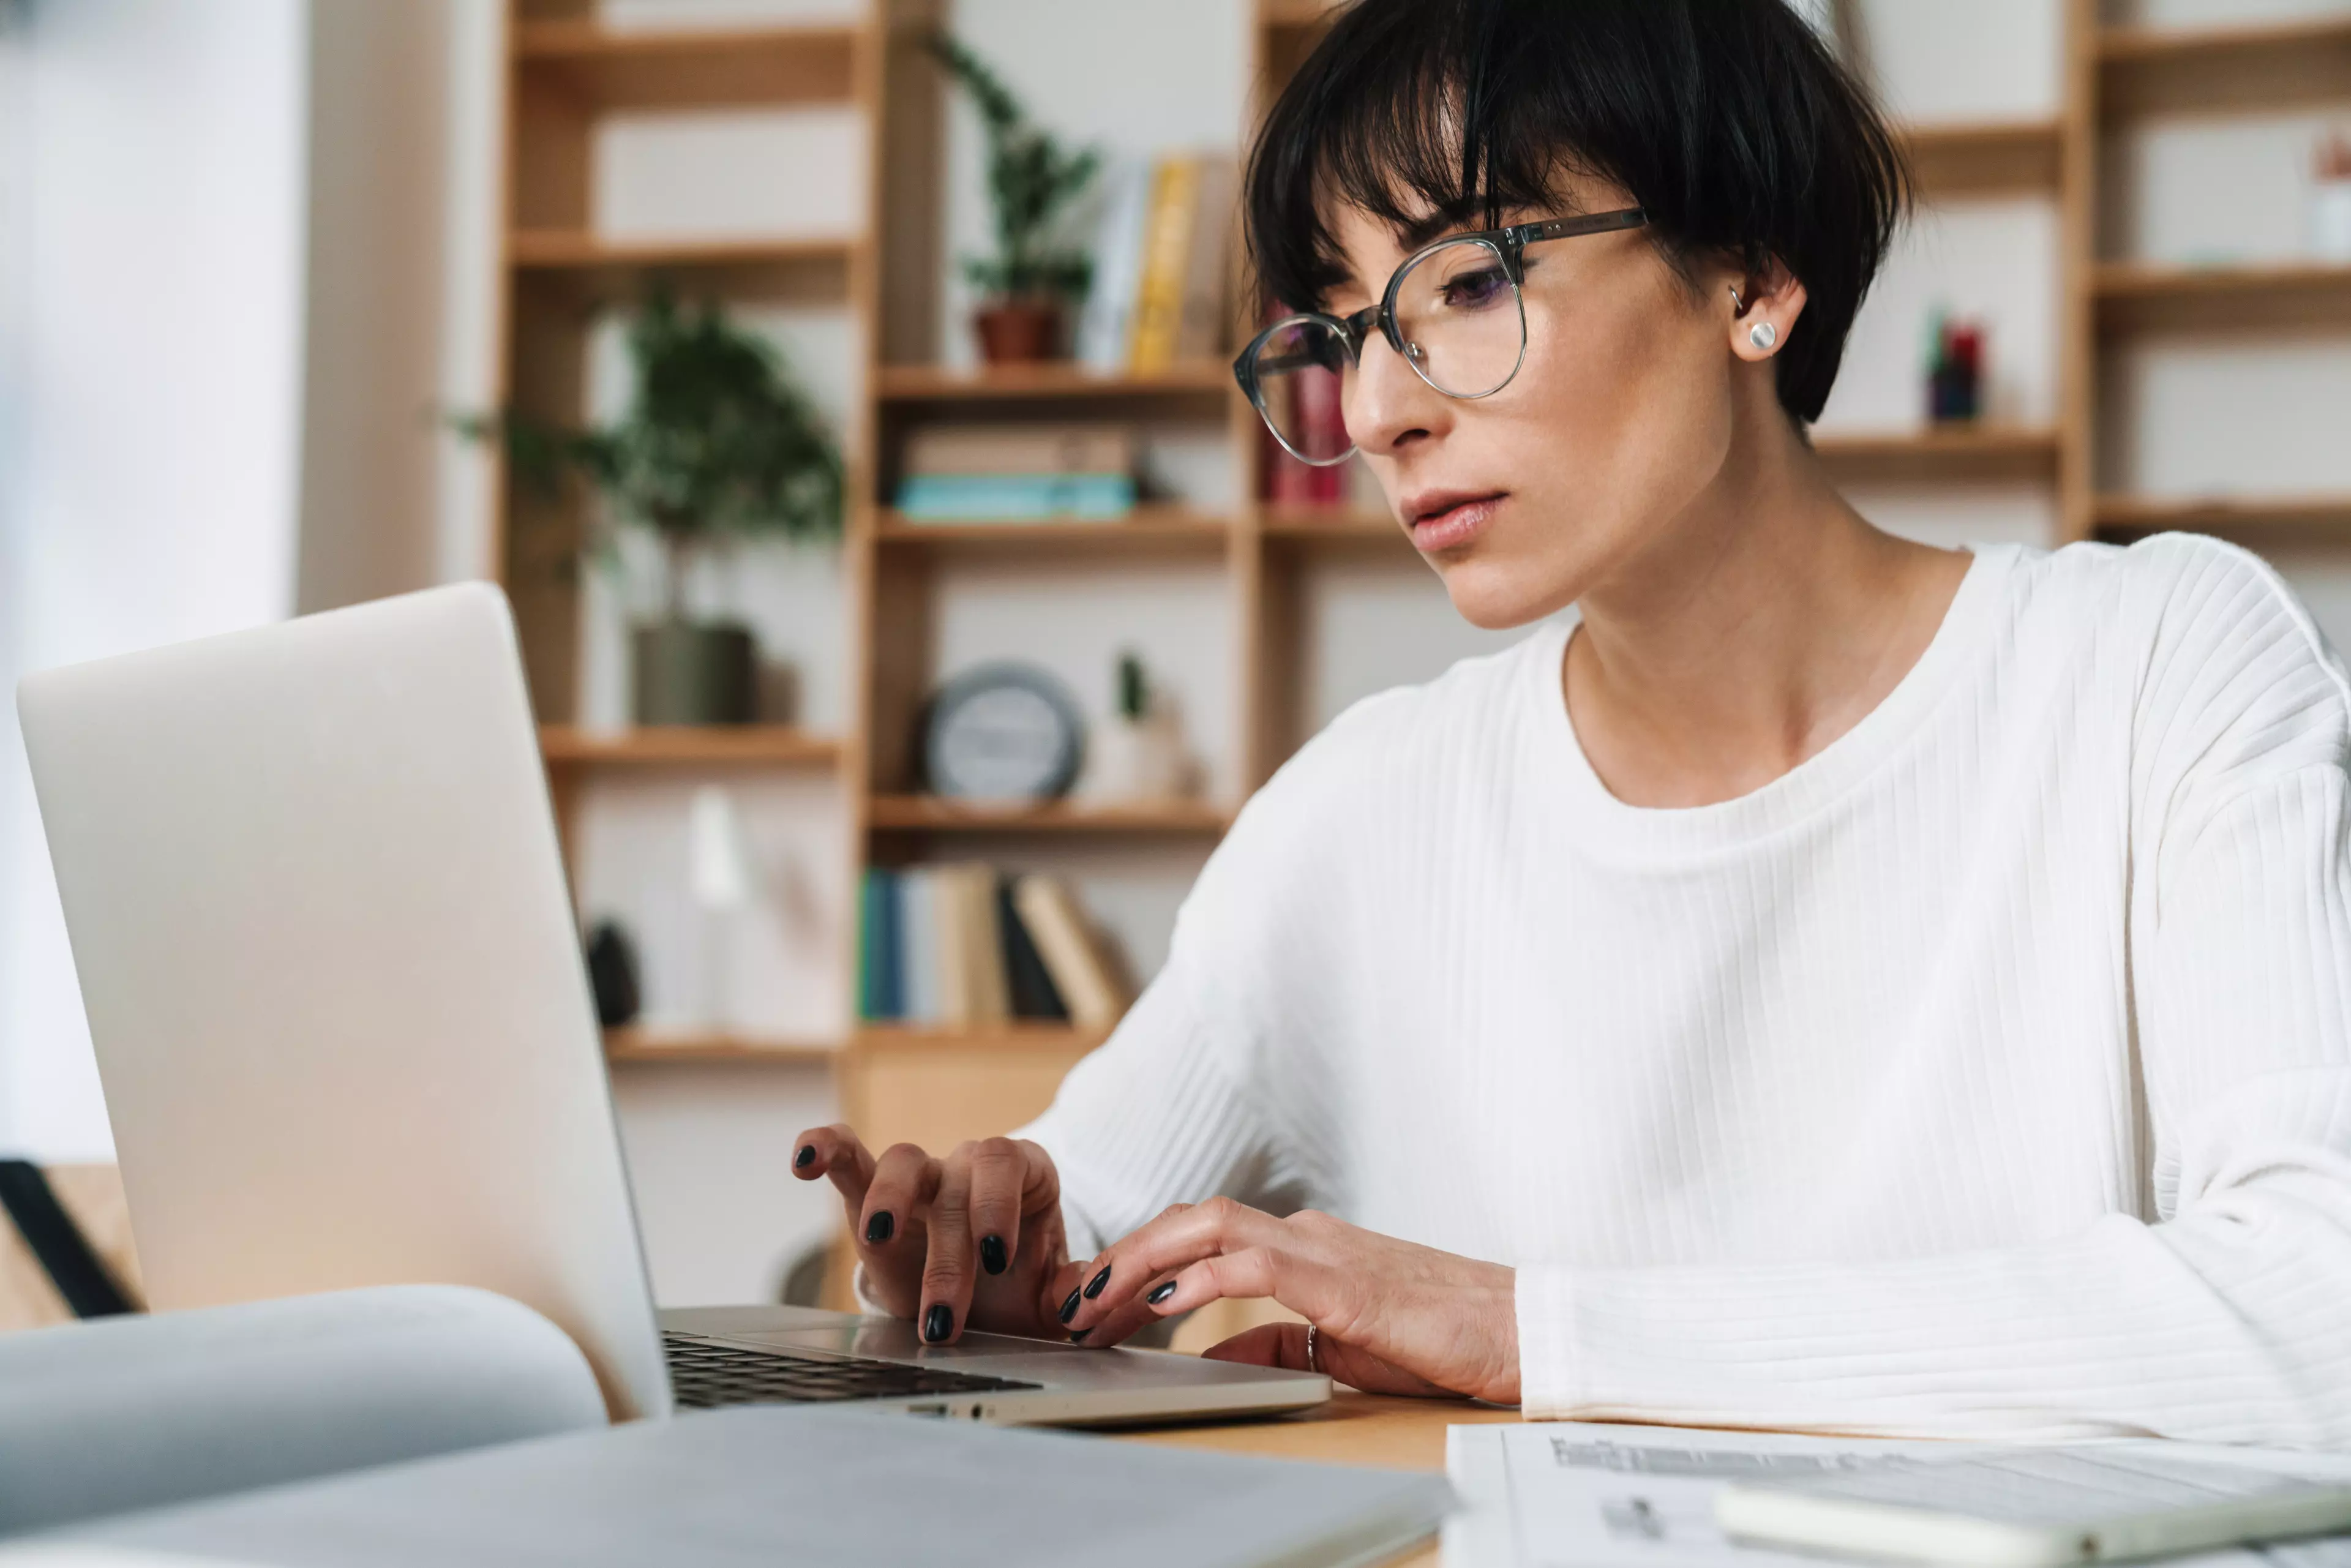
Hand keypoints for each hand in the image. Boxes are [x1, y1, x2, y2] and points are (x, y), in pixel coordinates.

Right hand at [789, 1126, 1083, 1346]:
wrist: (981, 1307)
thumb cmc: (1019, 1292)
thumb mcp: (1050, 1299)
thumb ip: (1069, 1294)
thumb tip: (1081, 1301)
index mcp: (1022, 1176)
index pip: (1009, 1163)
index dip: (998, 1205)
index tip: (996, 1258)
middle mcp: (969, 1166)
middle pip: (958, 1181)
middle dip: (950, 1255)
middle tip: (945, 1318)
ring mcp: (920, 1176)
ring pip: (902, 1161)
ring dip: (891, 1202)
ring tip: (880, 1237)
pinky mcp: (871, 1193)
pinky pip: (848, 1157)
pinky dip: (825, 1148)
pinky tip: (803, 1160)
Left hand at [1058, 1198, 1519, 1402]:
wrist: (1518, 1330)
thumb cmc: (1440, 1336)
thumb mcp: (1337, 1347)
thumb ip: (1273, 1345)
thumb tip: (1206, 1355)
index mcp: (1304, 1245)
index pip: (1201, 1235)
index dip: (1139, 1262)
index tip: (1092, 1301)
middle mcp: (1305, 1233)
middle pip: (1189, 1220)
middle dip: (1121, 1257)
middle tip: (1070, 1302)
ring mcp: (1323, 1249)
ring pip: (1209, 1226)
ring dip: (1142, 1262)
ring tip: (1094, 1301)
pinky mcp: (1342, 1279)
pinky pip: (1255, 1264)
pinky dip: (1200, 1278)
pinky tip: (1163, 1305)